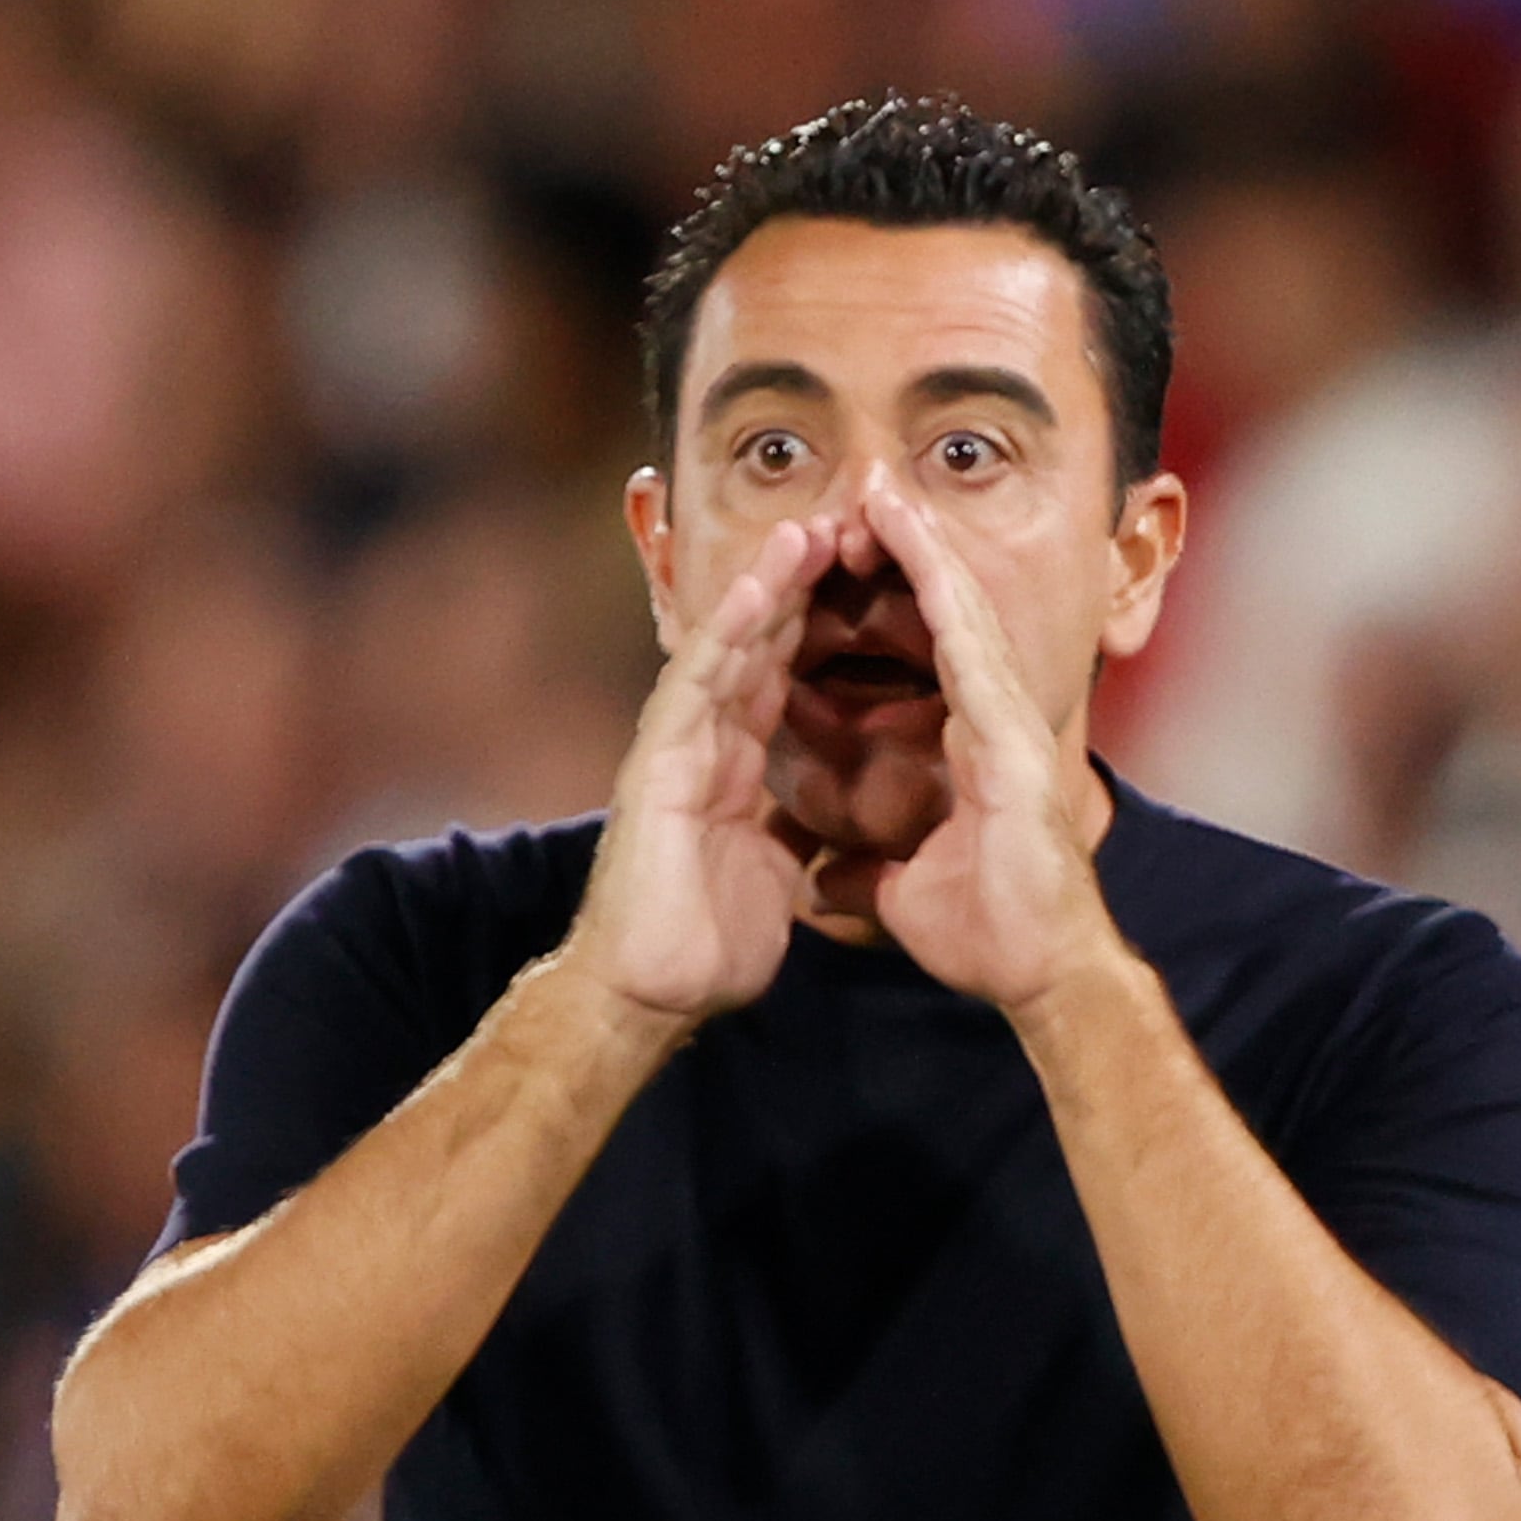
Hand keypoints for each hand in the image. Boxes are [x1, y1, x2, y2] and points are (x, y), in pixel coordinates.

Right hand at [563, 514, 834, 1024]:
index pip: (782, 676)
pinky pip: (699, 683)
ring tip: (808, 529)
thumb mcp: (772, 870)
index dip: (820, 626)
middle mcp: (703, 743)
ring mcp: (676, 747)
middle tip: (844, 525)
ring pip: (727, 648)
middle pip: (758, 646)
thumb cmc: (706, 945)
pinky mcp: (658, 763)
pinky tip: (762, 587)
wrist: (654, 995)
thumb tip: (815, 821)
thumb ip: (786, 829)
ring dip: (767, 586)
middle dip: (799, 586)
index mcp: (734, 765)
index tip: (867, 579)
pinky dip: (730, 632)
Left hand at [860, 478, 1126, 1011]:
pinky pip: (966, 644)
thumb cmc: (992, 936)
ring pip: (959, 612)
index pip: (929, 654)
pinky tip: (911, 540)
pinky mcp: (1011, 736)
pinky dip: (938, 587)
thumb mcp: (905, 894)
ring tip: (880, 488)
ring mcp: (1009, 722)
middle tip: (866, 488)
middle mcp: (995, 721)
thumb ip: (870, 873)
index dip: (895, 601)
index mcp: (973, 747)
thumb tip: (824, 878)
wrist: (1040, 973)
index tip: (853, 555)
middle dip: (908, 551)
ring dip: (920, 547)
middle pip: (947, 616)